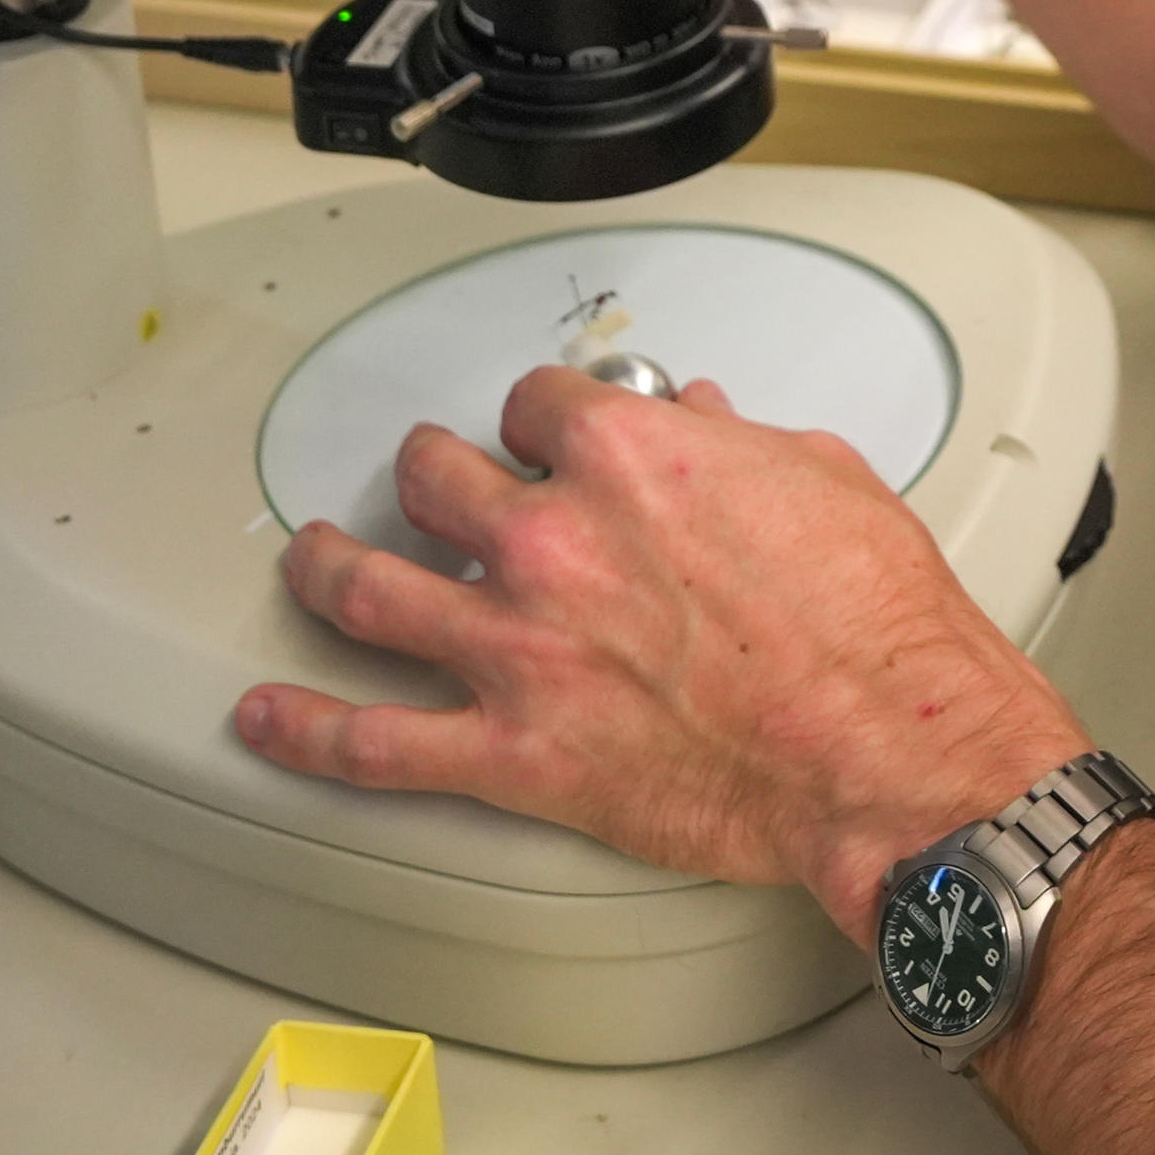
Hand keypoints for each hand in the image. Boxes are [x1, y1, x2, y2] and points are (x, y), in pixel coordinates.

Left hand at [235, 365, 1091, 937]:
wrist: (886, 749)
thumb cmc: (875, 628)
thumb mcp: (823, 480)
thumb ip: (742, 445)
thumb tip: (706, 425)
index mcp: (628, 458)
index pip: (537, 402)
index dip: (541, 418)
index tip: (547, 434)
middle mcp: (552, 539)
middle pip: (436, 476)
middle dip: (436, 474)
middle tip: (439, 488)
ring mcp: (519, 647)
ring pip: (372, 589)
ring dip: (332, 568)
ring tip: (314, 562)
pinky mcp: (514, 752)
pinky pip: (376, 745)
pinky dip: (308, 733)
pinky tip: (268, 718)